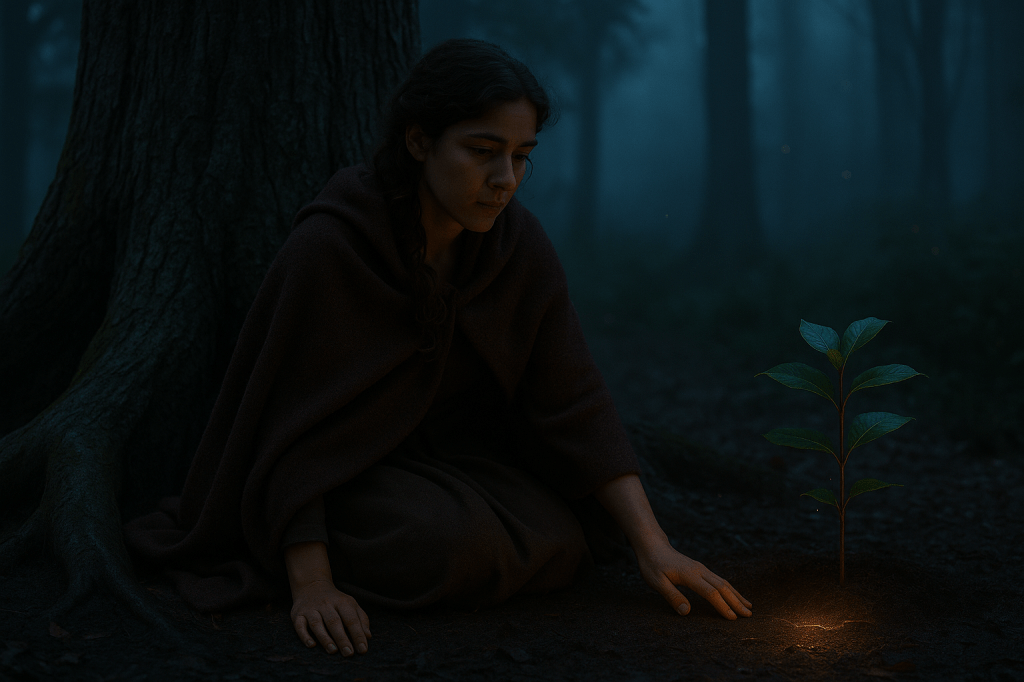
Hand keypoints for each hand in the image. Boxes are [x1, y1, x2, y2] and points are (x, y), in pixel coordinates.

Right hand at [290, 579, 370, 654]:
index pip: (351, 619)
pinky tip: (312, 645)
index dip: (358, 634)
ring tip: (333, 651)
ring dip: (325, 638)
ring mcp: (311, 609)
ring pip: (317, 623)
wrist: (312, 585)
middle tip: (349, 653)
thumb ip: (361, 619)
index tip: (363, 650)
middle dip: (342, 638)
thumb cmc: (336, 600)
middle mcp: (326, 604)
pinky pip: (299, 625)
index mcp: (342, 602)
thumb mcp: (351, 604)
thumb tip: (368, 636)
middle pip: (334, 622)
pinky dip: (304, 635)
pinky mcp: (297, 614)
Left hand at [636, 542, 751, 619]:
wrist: (653, 546)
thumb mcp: (656, 582)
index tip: (732, 618)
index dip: (722, 606)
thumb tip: (686, 612)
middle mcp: (699, 570)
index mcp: (689, 575)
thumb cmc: (652, 565)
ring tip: (749, 607)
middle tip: (748, 615)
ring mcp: (701, 568)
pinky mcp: (700, 569)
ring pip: (723, 582)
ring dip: (736, 595)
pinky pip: (719, 579)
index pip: (710, 592)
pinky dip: (730, 589)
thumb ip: (671, 596)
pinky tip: (735, 595)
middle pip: (722, 587)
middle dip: (736, 602)